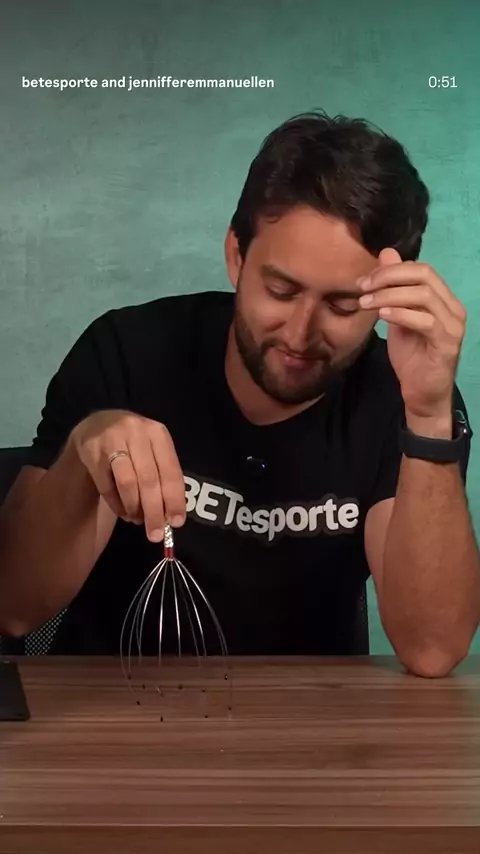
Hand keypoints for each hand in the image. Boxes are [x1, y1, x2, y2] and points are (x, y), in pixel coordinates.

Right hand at [70, 410, 185, 541]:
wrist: (97, 425)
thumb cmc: (133, 443)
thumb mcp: (152, 450)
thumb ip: (163, 476)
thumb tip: (170, 514)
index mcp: (158, 433)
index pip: (171, 471)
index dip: (174, 499)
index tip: (176, 522)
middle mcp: (136, 432)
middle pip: (149, 479)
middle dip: (154, 511)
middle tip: (156, 534)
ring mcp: (112, 440)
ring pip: (127, 483)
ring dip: (134, 508)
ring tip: (138, 521)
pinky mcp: (92, 451)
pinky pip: (106, 485)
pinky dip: (116, 503)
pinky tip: (123, 512)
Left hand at [358, 248, 466, 419]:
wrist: (422, 394)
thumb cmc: (412, 357)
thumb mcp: (398, 317)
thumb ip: (394, 289)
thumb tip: (386, 254)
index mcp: (444, 299)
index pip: (421, 269)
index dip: (391, 270)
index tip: (364, 281)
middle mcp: (453, 308)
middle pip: (424, 275)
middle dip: (389, 277)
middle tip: (363, 288)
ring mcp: (453, 326)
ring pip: (424, 295)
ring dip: (389, 295)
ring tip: (366, 303)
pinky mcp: (447, 344)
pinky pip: (425, 321)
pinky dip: (401, 314)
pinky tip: (382, 315)